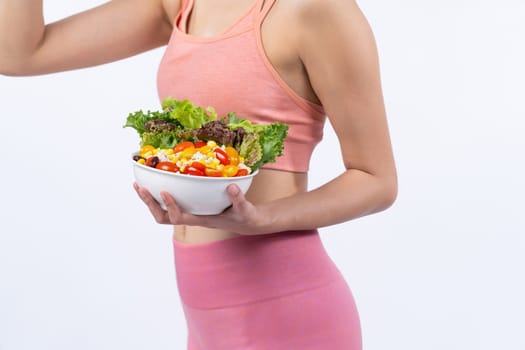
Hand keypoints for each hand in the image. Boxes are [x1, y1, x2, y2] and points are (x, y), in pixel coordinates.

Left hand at [133, 183, 272, 234]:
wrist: (246, 221)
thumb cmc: (244, 216)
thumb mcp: (244, 209)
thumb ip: (238, 199)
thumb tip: (231, 186)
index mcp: (202, 220)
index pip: (180, 217)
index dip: (171, 206)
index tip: (165, 191)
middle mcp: (191, 217)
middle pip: (163, 217)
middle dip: (150, 204)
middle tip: (140, 188)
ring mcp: (189, 212)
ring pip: (162, 213)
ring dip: (149, 201)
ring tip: (138, 186)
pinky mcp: (190, 206)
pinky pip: (169, 204)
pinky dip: (158, 195)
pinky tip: (155, 183)